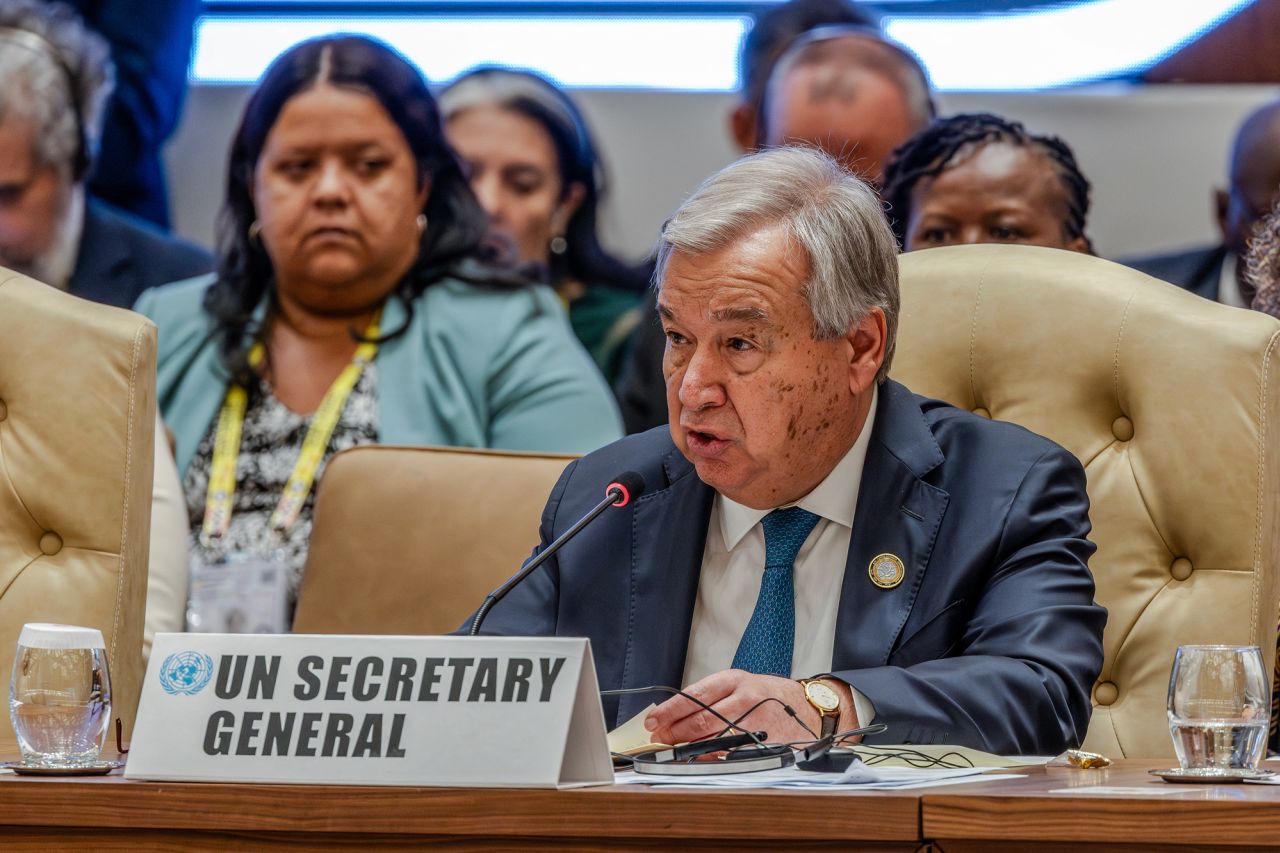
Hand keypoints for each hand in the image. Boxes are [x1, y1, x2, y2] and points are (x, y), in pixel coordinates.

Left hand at [643, 669, 823, 745]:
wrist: (806, 707)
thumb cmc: (769, 696)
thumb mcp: (739, 684)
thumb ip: (711, 698)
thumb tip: (676, 715)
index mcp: (734, 680)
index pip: (694, 695)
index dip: (670, 710)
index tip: (653, 720)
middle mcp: (744, 698)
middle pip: (701, 719)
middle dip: (674, 732)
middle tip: (659, 739)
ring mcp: (755, 721)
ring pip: (714, 738)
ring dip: (689, 747)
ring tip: (673, 750)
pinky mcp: (764, 742)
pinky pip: (732, 753)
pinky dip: (712, 758)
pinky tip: (700, 759)